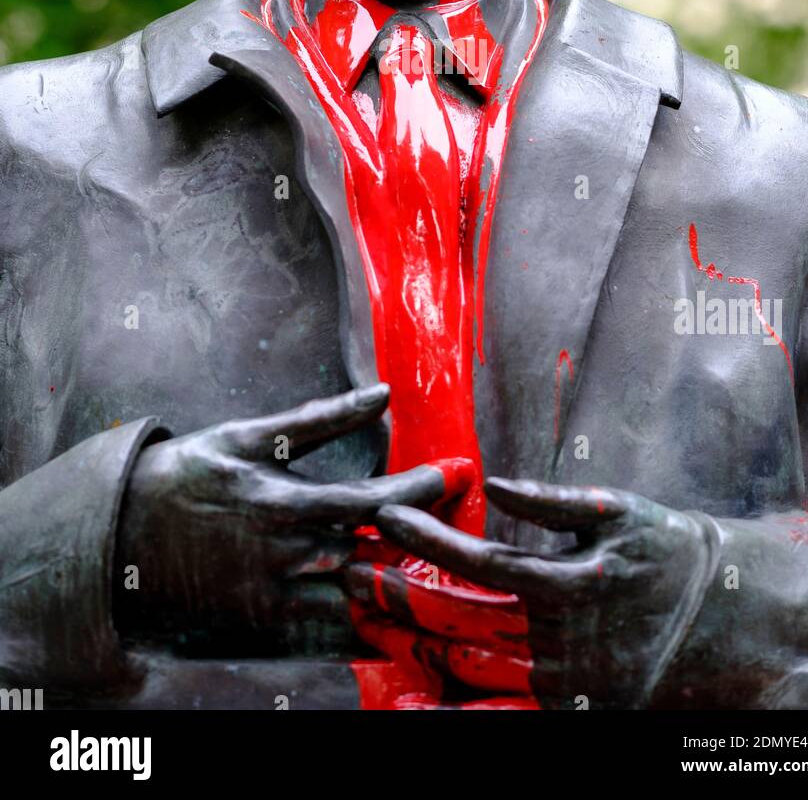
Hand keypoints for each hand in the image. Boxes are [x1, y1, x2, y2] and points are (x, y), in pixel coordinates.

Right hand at [114, 384, 471, 650]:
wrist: (118, 535)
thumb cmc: (186, 473)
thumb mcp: (247, 437)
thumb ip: (319, 419)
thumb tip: (382, 392)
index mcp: (283, 504)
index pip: (372, 503)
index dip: (421, 490)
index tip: (458, 473)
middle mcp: (284, 557)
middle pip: (376, 557)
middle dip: (428, 542)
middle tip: (469, 526)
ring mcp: (273, 599)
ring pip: (356, 604)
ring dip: (404, 588)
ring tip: (450, 570)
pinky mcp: (261, 627)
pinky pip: (326, 636)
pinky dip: (366, 626)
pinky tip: (400, 615)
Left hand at [372, 480, 716, 708]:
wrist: (732, 621)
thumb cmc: (674, 552)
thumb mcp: (624, 514)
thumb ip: (556, 503)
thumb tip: (497, 485)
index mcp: (569, 583)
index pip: (479, 560)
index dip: (426, 538)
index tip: (382, 515)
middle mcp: (561, 640)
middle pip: (459, 620)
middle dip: (397, 595)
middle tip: (347, 573)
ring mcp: (565, 683)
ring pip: (471, 670)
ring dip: (413, 647)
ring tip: (364, 623)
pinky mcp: (573, 710)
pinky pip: (504, 717)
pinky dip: (458, 712)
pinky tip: (413, 701)